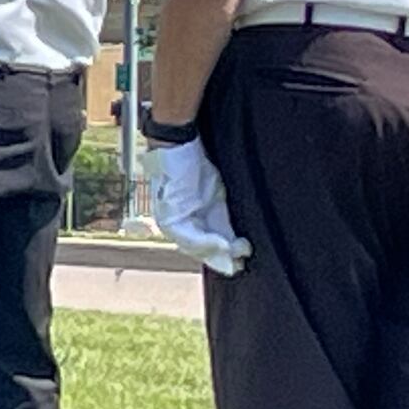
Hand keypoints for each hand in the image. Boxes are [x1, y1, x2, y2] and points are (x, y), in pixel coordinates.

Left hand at [146, 138, 251, 276]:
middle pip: (199, 251)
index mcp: (188, 219)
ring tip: (237, 254)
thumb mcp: (214, 196)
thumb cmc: (195, 166)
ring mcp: (169, 221)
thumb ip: (222, 218)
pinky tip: (223, 244)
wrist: (178, 144)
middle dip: (222, 259)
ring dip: (217, 253)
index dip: (223, 255)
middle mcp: (175, 224)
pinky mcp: (168, 215)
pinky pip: (188, 236)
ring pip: (194, 248)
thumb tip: (237, 240)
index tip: (240, 261)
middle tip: (240, 264)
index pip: (204, 245)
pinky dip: (207, 242)